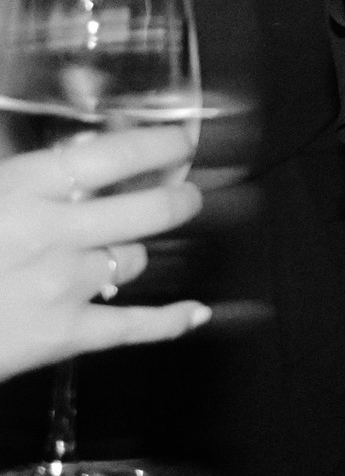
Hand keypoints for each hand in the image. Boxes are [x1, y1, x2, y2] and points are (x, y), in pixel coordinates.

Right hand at [0, 126, 210, 384]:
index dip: (161, 142)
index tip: (182, 138)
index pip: (119, 153)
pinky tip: (195, 313)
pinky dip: (170, 321)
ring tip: (127, 244)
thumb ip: (11, 164)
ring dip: (134, 251)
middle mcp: (57, 232)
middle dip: (178, 196)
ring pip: (136, 260)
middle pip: (154, 208)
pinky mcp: (62, 337)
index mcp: (25, 187)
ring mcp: (65, 286)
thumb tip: (68, 140)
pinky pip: (134, 328)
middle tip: (184, 190)